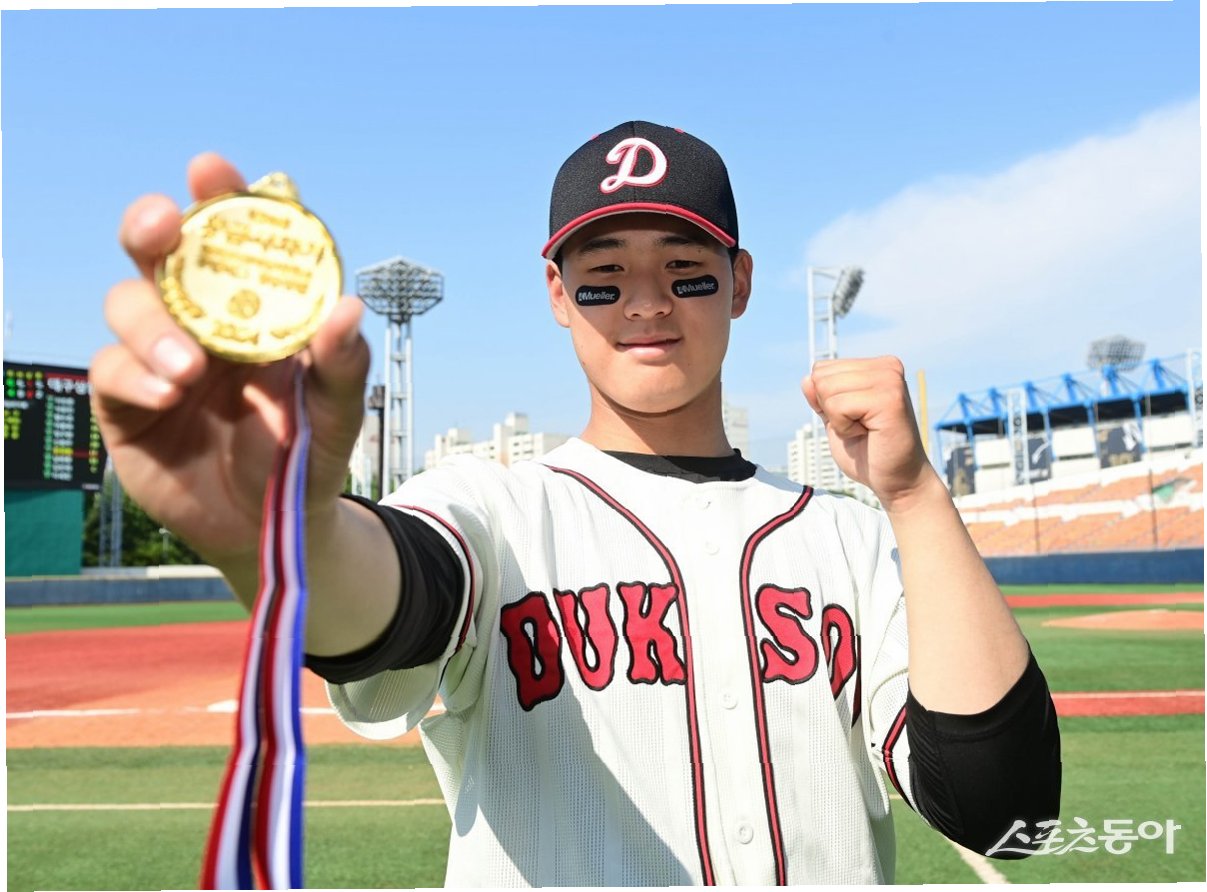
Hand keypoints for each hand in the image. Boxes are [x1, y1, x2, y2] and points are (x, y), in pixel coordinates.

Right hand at [89, 153, 369, 572]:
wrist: (274, 525)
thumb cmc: (305, 453)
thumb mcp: (338, 414)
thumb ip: (343, 367)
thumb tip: (349, 308)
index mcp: (252, 308)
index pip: (231, 240)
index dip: (218, 198)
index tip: (212, 170)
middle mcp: (198, 322)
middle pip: (158, 253)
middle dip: (151, 227)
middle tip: (162, 226)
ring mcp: (156, 359)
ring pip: (126, 305)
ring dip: (152, 323)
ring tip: (189, 368)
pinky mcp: (126, 404)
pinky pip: (110, 371)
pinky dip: (134, 374)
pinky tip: (167, 394)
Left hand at [800, 356, 935, 510]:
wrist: (897, 481)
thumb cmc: (868, 452)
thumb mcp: (836, 419)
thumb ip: (821, 398)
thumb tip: (807, 379)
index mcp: (877, 366)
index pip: (821, 369)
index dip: (826, 401)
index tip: (854, 418)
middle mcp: (887, 367)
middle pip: (821, 377)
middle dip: (830, 409)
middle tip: (860, 426)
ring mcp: (890, 380)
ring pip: (827, 389)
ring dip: (838, 420)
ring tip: (865, 430)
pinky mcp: (889, 399)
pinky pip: (838, 406)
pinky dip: (844, 428)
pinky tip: (868, 433)